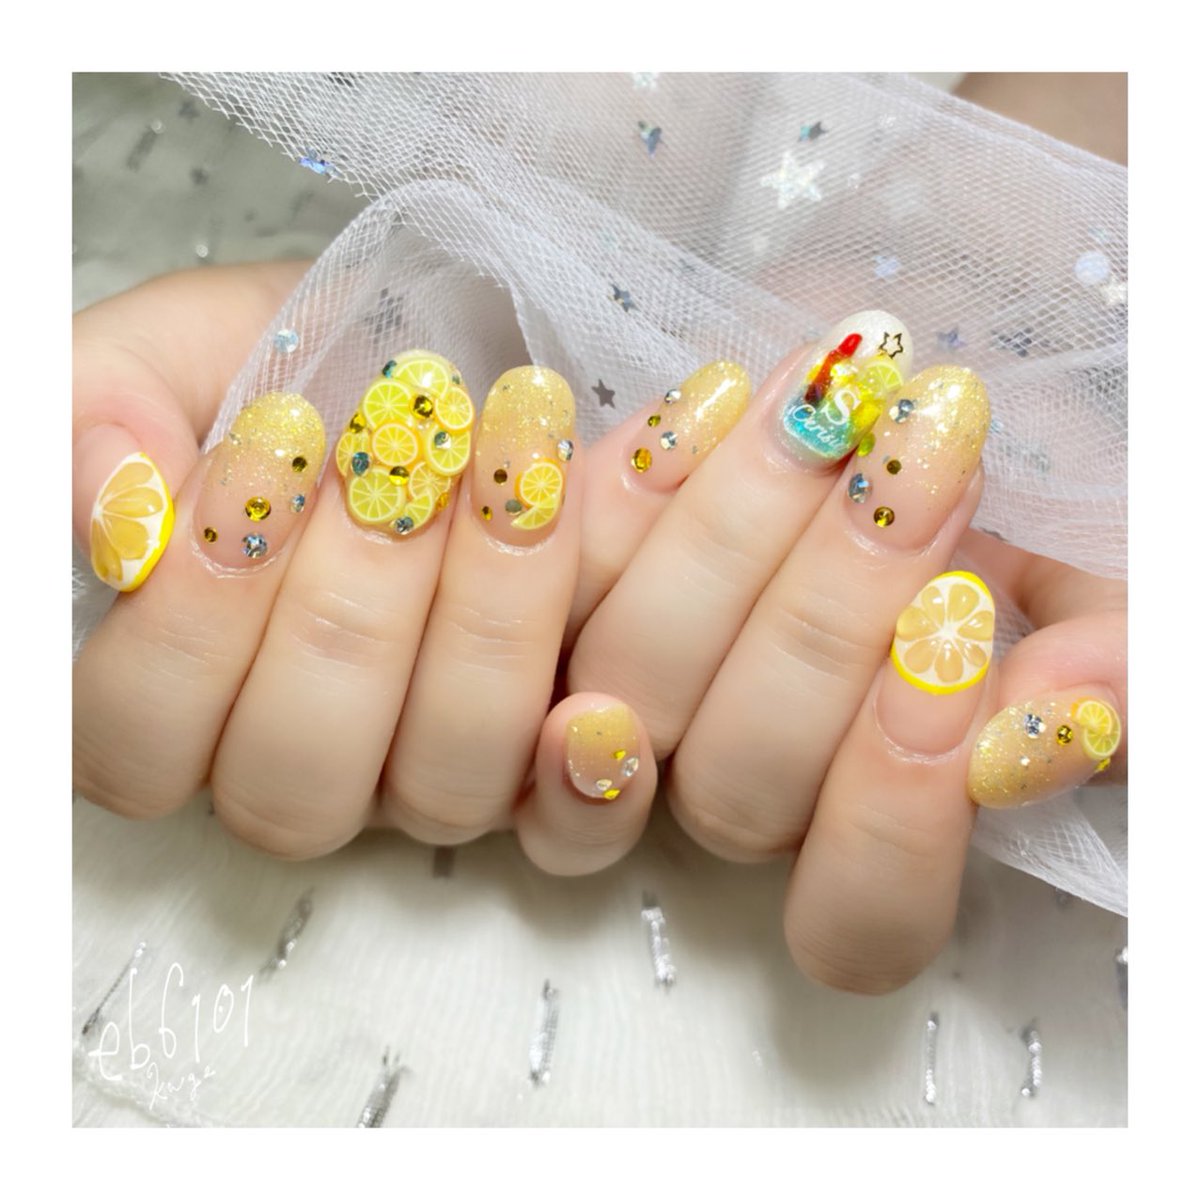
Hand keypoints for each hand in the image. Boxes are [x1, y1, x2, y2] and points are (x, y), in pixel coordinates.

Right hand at [73, 264, 658, 875]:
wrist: (466, 342)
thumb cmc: (312, 360)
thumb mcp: (189, 348)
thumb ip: (104, 412)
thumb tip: (116, 514)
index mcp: (186, 688)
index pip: (136, 742)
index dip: (190, 622)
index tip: (267, 454)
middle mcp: (306, 756)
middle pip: (295, 783)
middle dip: (350, 613)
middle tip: (401, 466)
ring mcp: (430, 773)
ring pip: (441, 789)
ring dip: (483, 632)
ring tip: (519, 483)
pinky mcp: (549, 770)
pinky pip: (572, 837)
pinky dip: (587, 785)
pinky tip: (596, 701)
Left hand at [566, 310, 1125, 991]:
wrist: (874, 405)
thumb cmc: (990, 506)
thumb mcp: (1088, 576)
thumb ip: (1104, 665)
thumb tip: (1055, 725)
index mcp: (862, 819)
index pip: (857, 913)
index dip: (899, 812)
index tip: (954, 643)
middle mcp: (729, 789)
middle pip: (737, 793)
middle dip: (829, 623)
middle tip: (907, 461)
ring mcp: (616, 713)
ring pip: (619, 700)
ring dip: (717, 548)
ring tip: (804, 405)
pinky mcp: (536, 610)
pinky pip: (523, 595)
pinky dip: (600, 498)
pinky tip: (682, 405)